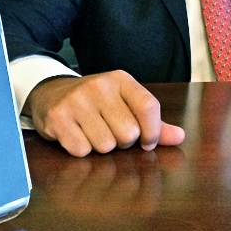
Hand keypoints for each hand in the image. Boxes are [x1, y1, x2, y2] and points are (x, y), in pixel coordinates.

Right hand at [24, 70, 185, 156]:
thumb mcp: (125, 104)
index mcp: (121, 80)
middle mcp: (99, 86)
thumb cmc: (96, 104)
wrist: (50, 94)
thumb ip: (153, 122)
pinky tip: (75, 136)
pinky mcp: (58, 117)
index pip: (149, 107)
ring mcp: (77, 100)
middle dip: (122, 142)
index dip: (152, 132)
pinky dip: (81, 150)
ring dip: (101, 148)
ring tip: (91, 132)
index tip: (147, 142)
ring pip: (105, 145)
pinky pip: (81, 150)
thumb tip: (180, 137)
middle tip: (110, 131)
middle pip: (128, 133)